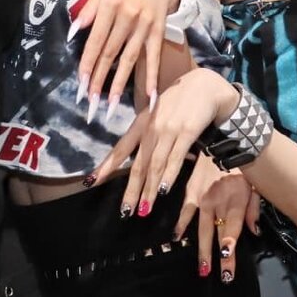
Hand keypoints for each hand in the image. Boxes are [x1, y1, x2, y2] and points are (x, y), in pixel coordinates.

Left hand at [73, 0, 179, 117]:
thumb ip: (89, 10)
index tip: (80, 82)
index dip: (88, 62)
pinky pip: (154, 57)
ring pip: (129, 59)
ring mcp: (145, 26)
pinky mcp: (158, 32)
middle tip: (90, 100)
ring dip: (120, 83)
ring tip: (111, 104)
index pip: (96, 40)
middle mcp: (128, 16)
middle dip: (99, 78)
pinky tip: (150, 96)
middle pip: (111, 53)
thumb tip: (73, 32)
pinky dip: (152, 77)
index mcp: (110, 4)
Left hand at [91, 67, 237, 216]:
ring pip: (155, 165)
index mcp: (141, 123)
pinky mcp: (187, 131)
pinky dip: (169, 175)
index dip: (106, 166)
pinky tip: (164, 190)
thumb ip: (147, 134)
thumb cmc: (181, 102)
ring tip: (143, 209)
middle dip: (130, 190)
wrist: (205, 84)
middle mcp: (151, 127)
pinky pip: (176, 157)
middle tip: (125, 212)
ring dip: (149, 189)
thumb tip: (136, 160)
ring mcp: (168, 129)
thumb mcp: (158, 114)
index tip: (91, 182)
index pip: (120, 149)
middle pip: (138, 164)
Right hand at [176, 153, 261, 281]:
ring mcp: (203, 197)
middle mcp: (219, 201)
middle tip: (220, 276)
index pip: (233, 226)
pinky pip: (186, 210)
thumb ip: (253, 209)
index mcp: (237, 199)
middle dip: (220, 256)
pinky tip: (176, 237)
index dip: (230, 242)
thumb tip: (252, 232)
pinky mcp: (191, 191)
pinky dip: (181, 224)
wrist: (223, 139)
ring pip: (202, 228)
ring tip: (202, 267)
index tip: (226, 257)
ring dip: (202, 248)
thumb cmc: (243, 166)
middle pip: (219, 233)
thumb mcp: (255, 185)